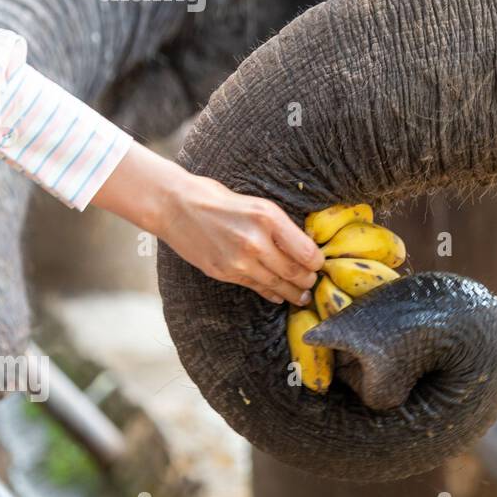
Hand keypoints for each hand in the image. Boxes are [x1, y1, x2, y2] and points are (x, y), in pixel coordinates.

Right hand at [92, 143, 322, 304]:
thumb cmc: (220, 200)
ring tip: (302, 296)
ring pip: (276, 284)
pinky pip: (255, 287)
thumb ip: (281, 226)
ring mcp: (238, 260)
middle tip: (314, 282)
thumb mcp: (258, 204)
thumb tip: (304, 247)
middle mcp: (255, 241)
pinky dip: (270, 293)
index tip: (320, 264)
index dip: (317, 262)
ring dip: (293, 293)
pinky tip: (279, 296)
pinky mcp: (224, 272)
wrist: (176, 206)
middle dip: (308, 280)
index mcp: (268, 218)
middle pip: (294, 271)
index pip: (305, 251)